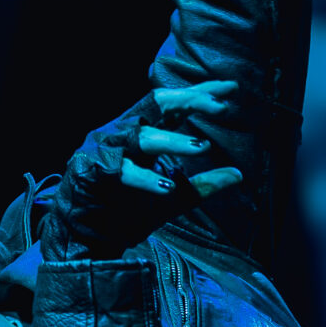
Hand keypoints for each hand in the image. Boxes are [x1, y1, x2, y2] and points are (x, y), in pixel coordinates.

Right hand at [43, 81, 246, 260]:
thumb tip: (238, 174)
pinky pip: (123, 172)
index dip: (201, 93)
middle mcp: (123, 133)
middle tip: (220, 106)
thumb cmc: (126, 213)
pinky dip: (146, 179)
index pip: (173, 105)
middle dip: (190, 101)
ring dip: (174, 141)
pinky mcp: (92, 171)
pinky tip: (168, 187)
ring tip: (202, 147)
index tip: (231, 88)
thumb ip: (203, 185)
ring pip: (142, 137)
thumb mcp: (174, 198)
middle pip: (158, 104)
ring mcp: (106, 149)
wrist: (87, 238)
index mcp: (141, 134)